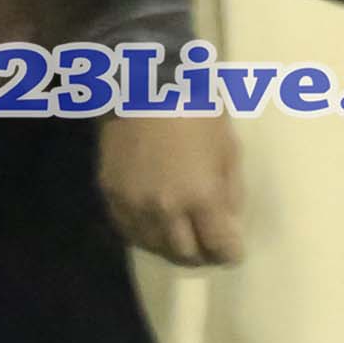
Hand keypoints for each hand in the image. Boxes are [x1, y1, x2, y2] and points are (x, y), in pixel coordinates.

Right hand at [99, 109, 243, 268]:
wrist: (144, 87)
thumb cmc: (198, 112)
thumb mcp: (229, 149)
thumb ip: (230, 191)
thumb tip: (229, 223)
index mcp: (201, 197)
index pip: (218, 244)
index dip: (229, 253)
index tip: (233, 253)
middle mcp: (165, 209)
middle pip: (184, 253)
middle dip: (202, 255)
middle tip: (210, 250)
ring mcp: (133, 205)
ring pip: (153, 246)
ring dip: (172, 248)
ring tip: (184, 242)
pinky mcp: (110, 195)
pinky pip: (128, 230)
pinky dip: (145, 236)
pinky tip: (156, 230)